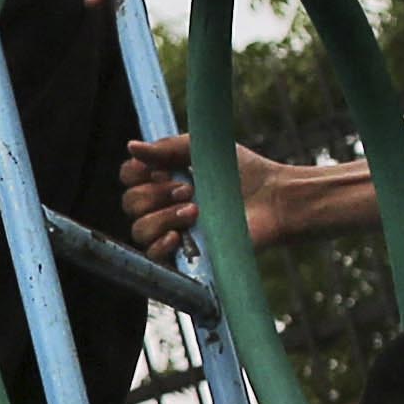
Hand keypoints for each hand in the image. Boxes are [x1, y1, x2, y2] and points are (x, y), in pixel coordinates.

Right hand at [122, 131, 330, 255]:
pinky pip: (152, 256)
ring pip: (139, 229)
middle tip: (187, 189)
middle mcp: (164, 205)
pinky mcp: (186, 254)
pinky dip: (159, 245)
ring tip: (194, 211)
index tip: (162, 169)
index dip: (136, 173)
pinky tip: (178, 235)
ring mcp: (174, 230)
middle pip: (131, 202)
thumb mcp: (204, 148)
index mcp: (165, 178)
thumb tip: (132, 147)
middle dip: (154, 194)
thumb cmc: (244, 172)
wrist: (273, 199)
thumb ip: (167, 147)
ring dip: (162, 217)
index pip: (129, 177)